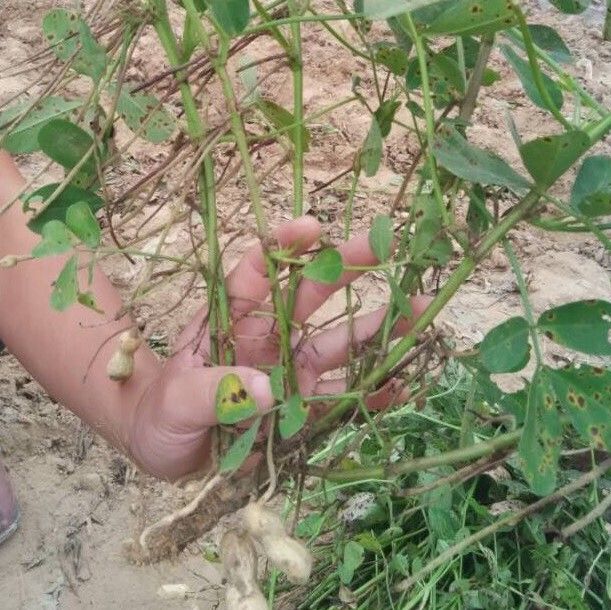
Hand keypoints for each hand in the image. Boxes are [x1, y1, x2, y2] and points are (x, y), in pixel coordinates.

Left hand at [129, 217, 428, 479]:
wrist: (166, 449)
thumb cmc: (159, 414)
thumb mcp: (175, 402)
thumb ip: (214, 392)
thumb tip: (266, 390)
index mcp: (231, 321)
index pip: (256, 272)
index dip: (284, 247)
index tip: (313, 227)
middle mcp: (267, 338)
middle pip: (310, 296)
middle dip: (346, 270)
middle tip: (388, 248)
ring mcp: (288, 372)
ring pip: (337, 345)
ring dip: (376, 331)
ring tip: (416, 315)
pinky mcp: (300, 408)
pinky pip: (340, 398)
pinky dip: (369, 393)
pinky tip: (399, 386)